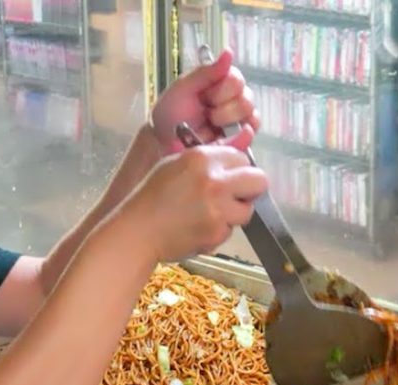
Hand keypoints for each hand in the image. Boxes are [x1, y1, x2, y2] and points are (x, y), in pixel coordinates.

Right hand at [116, 127, 266, 262]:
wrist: (138, 231)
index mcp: (202, 158)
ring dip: (234, 213)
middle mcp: (214, 181)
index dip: (237, 169)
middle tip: (235, 196)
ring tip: (211, 215)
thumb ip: (209, 155)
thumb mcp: (175, 164)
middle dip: (250, 189)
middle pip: (259, 180)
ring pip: (247, 210)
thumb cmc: (152, 196)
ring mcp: (218, 209)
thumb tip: (243, 138)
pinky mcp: (217, 232)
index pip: (242, 158)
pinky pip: (230, 230)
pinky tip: (199, 227)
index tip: (228, 177)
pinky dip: (218, 231)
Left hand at [150, 49, 259, 153]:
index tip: (204, 97)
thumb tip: (229, 52)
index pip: (237, 80)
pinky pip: (250, 135)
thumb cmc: (170, 112)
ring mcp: (238, 120)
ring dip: (227, 123)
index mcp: (221, 82)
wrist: (162, 141)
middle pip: (247, 100)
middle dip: (223, 109)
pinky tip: (220, 136)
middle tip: (205, 114)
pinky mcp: (240, 139)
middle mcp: (234, 99)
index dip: (221, 91)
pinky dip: (239, 136)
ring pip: (252, 117)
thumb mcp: (184, 87)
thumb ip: (207, 71)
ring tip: (210, 126)